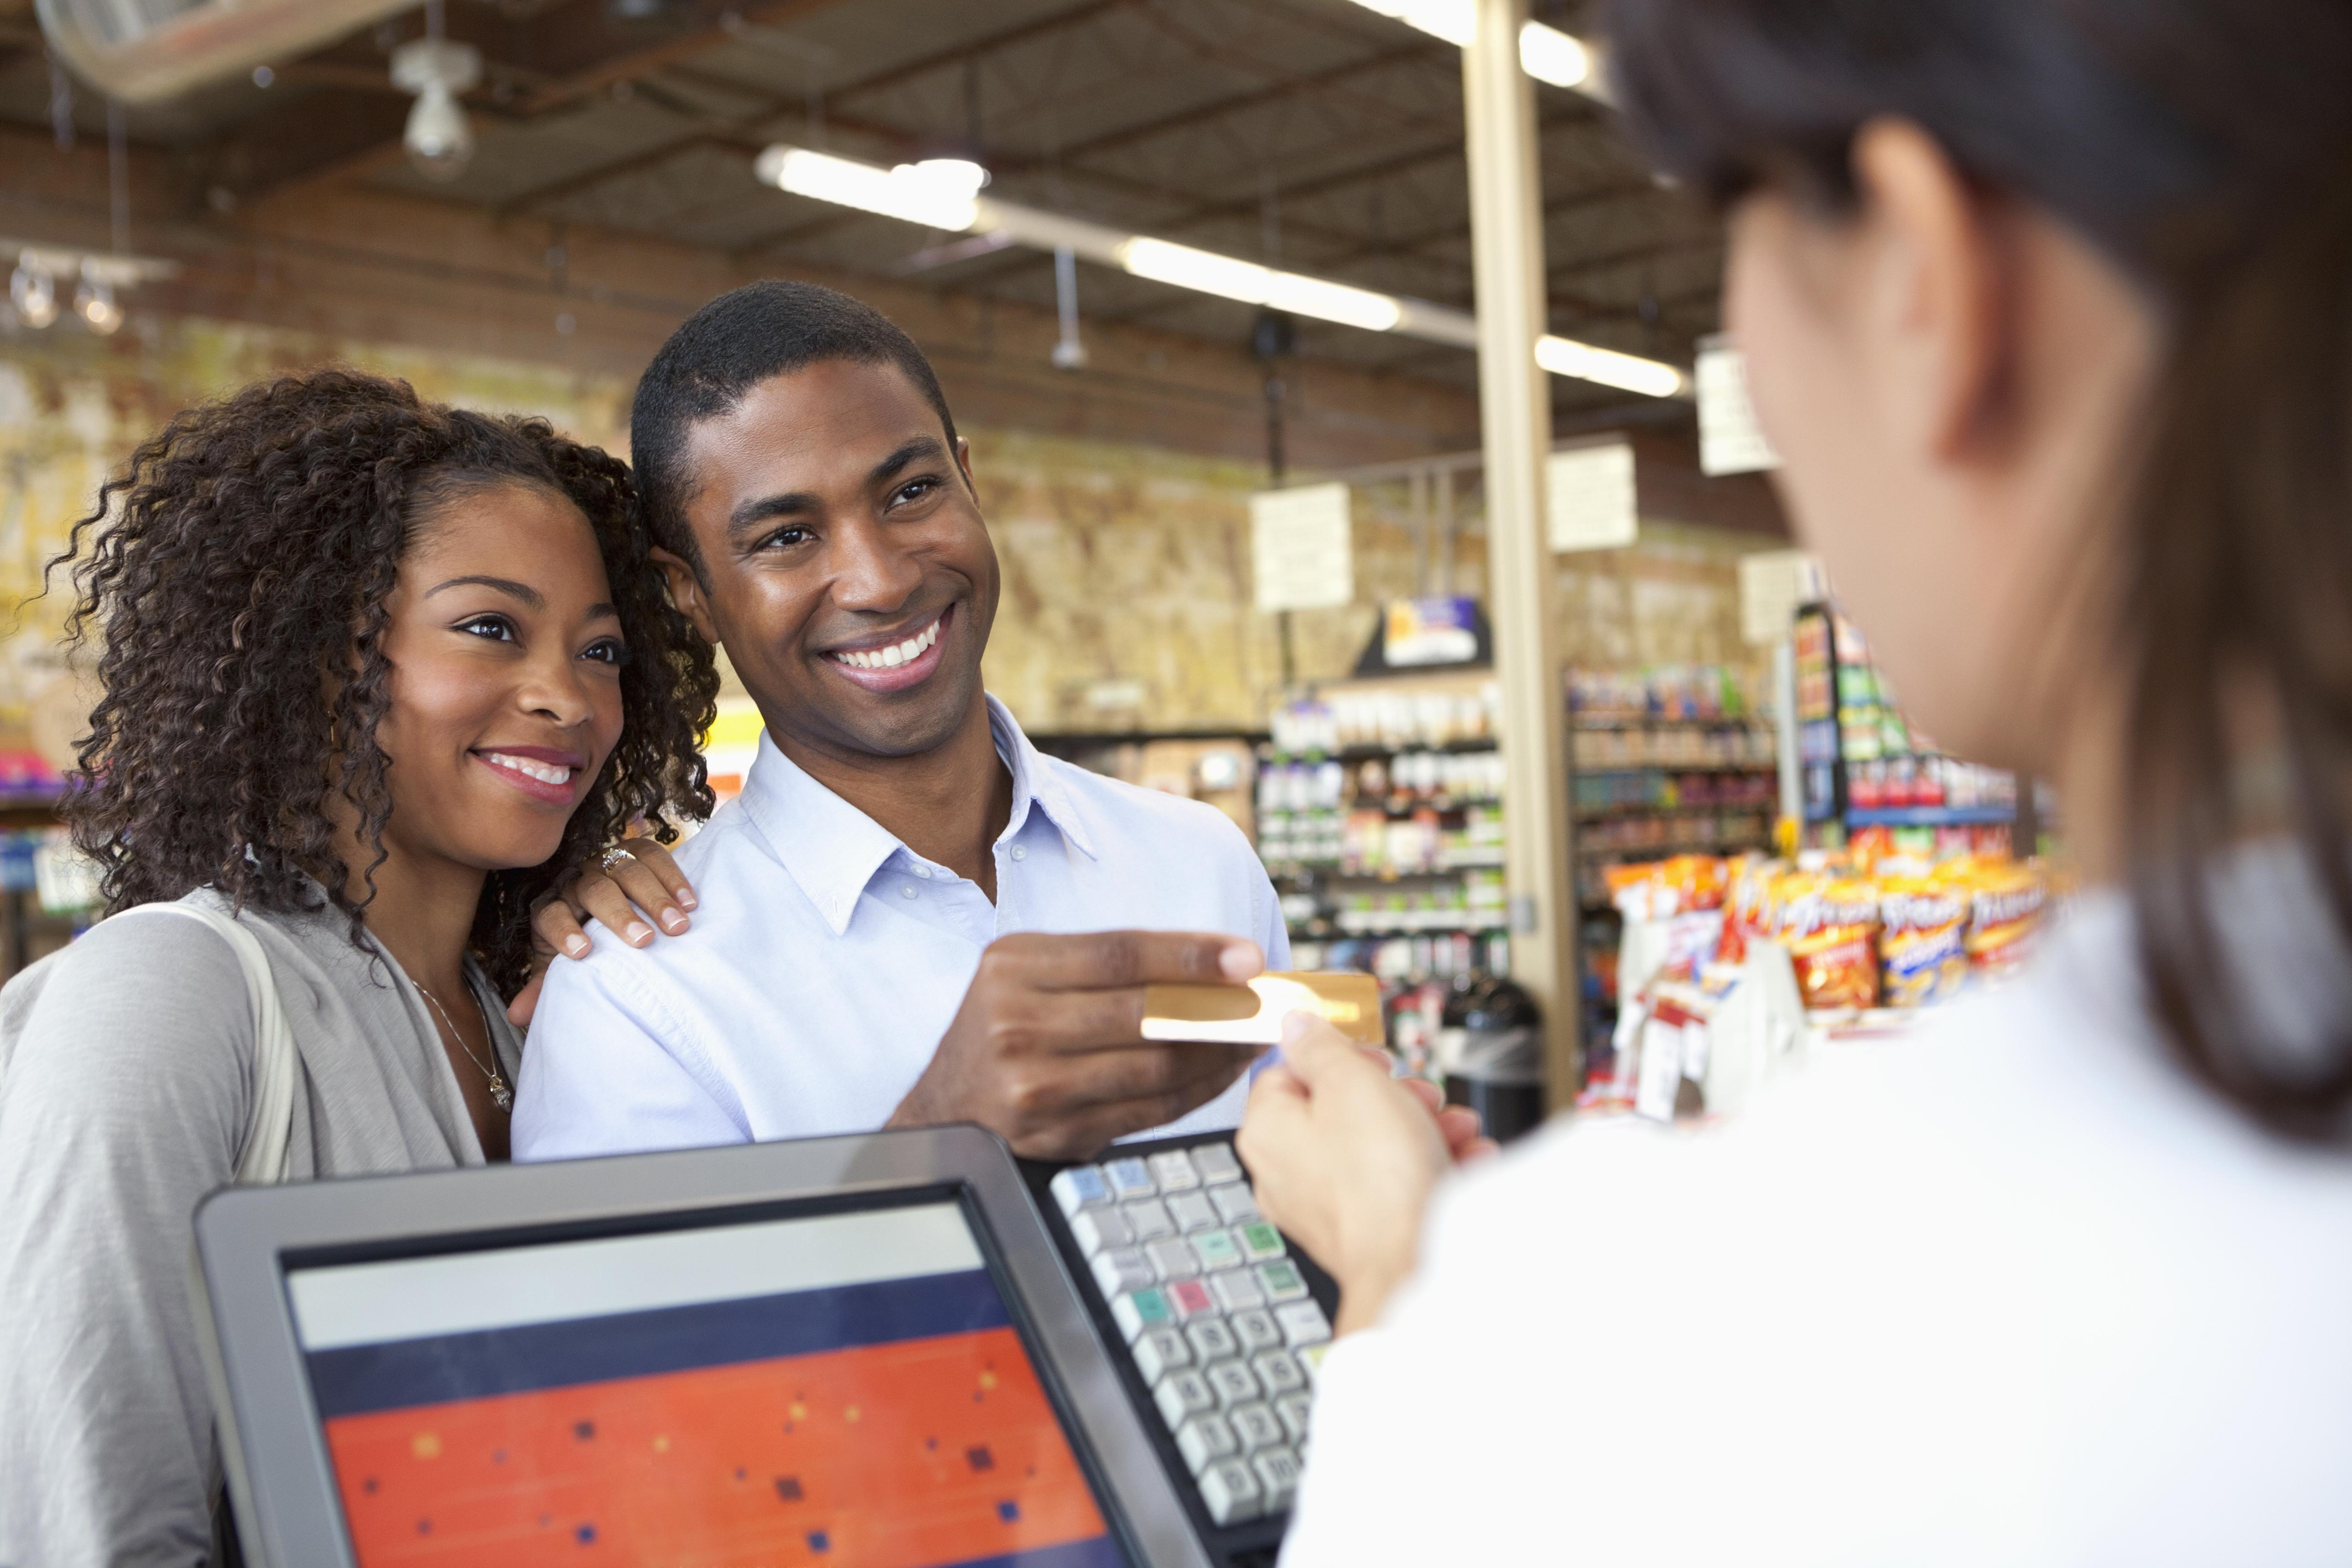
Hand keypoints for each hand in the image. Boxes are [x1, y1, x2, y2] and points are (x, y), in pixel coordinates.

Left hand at [506, 838, 697, 1027]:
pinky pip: (653, 855)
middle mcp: (576, 880)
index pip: (550, 915)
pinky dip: (673, 877)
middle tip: (643, 940)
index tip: (582, 953)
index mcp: (550, 906)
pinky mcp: (633, 850)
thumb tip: (517, 1016)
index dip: (564, 932)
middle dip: (619, 915)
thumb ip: (541, 986)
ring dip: (655, 898)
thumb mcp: (554, 961)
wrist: (590, 895)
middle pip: (595, 891)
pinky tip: (690, 903)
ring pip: (627, 870)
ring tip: (677, 925)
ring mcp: (605, 861)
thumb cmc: (575, 936)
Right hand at [888, 931, 1266, 1160]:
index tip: (1248, 958)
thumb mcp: (1027, 972)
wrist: (946, 1107)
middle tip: (1268, 1004)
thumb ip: (1101, 962)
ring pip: (1154, 1068)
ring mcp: (1035, 1087)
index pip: (1120, 954)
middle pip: (1144, 1014)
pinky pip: (1148, 1112)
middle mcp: (1018, 1026)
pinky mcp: (1057, 1134)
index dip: (1191, 955)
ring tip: (1254, 1037)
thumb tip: (1207, 961)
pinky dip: (1196, 1093)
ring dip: (1217, 1054)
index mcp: (1014, 970)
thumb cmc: (1000, 1026)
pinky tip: (1221, 1074)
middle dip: (1219, 1009)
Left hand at [1240, 1013, 1491, 1335]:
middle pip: (1339, 1110)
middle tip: (1423, 1095)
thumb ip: (1320, 1046)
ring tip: (1457, 1128)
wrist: (1414, 1263)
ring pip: (1375, 1148)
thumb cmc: (1379, 1176)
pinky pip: (1394, 1187)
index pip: (1287, 1072)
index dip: (1336, 1057)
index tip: (1375, 1060)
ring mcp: (1323, 1209)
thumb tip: (1295, 1024)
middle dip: (1396, 1096)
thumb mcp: (1351, 1081)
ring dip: (1424, 1129)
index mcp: (1267, 1131)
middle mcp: (1285, 1174)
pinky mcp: (1362, 1234)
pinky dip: (1431, 1170)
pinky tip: (1464, 1161)